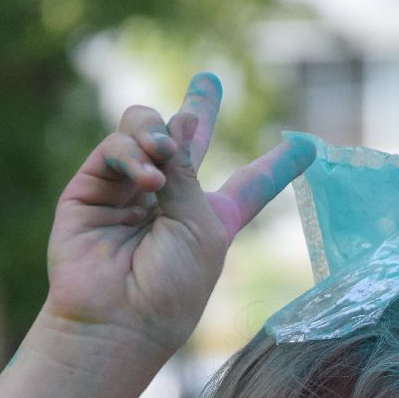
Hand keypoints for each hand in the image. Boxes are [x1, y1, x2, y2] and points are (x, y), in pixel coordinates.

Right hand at [45, 73, 315, 361]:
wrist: (117, 317)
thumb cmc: (172, 285)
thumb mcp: (201, 227)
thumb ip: (188, 172)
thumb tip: (173, 121)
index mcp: (212, 218)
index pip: (251, 183)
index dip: (278, 164)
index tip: (307, 144)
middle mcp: (172, 200)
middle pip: (188, 141)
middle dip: (199, 109)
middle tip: (209, 80)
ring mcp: (129, 191)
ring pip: (146, 131)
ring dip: (158, 133)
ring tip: (164, 154)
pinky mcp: (91, 189)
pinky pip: (115, 148)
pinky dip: (132, 152)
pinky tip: (148, 175)